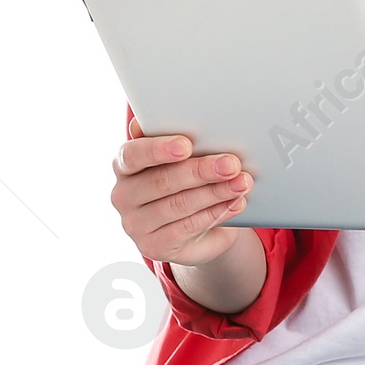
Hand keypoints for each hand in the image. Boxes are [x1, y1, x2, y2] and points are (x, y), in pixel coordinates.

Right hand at [110, 114, 253, 264]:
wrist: (199, 228)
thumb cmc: (187, 183)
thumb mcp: (183, 161)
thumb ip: (178, 143)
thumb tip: (184, 117)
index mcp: (124, 165)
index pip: (133, 155)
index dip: (158, 149)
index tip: (187, 144)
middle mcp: (123, 195)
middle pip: (162, 180)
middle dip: (200, 170)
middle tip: (231, 163)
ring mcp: (135, 225)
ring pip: (178, 205)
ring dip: (215, 192)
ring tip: (241, 182)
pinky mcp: (153, 247)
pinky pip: (187, 228)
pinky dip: (215, 213)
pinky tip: (235, 203)